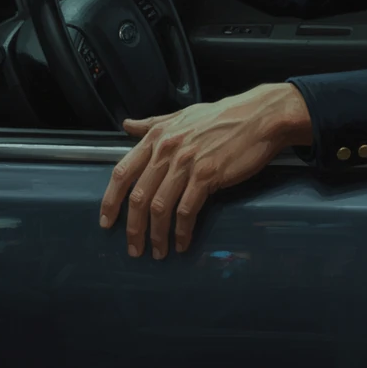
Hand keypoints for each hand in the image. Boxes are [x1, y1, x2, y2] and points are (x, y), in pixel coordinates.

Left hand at [100, 84, 312, 257]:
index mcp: (157, 136)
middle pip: (138, 196)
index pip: (122, 172)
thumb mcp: (182, 115)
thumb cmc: (223, 117)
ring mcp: (187, 163)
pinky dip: (181, 231)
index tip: (106, 222)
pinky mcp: (208, 176)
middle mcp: (167, 149)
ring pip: (160, 207)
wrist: (259, 117)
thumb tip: (127, 124)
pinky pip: (187, 211)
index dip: (110, 200)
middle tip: (133, 248)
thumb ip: (152, 123)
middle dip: (133, 228)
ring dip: (156, 235)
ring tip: (158, 252)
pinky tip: (182, 243)